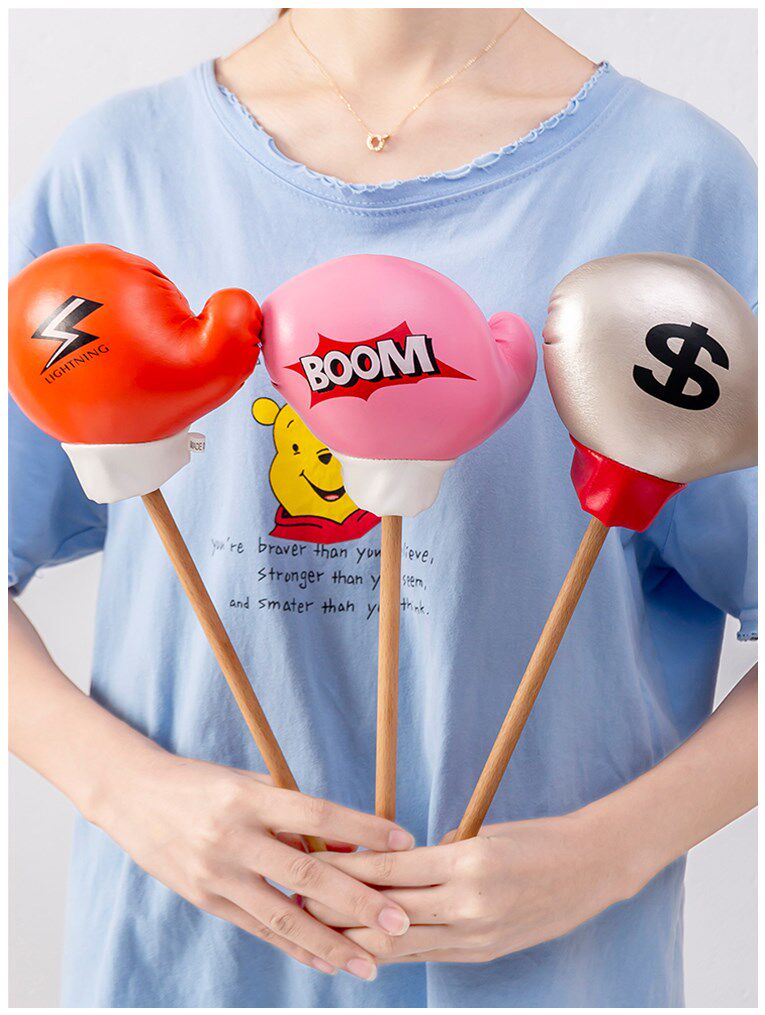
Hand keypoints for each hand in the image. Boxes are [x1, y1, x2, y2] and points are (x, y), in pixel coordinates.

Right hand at [89, 746, 413, 978]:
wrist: (134, 797)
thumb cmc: (205, 785)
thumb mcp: (251, 786)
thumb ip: (295, 816)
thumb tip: (347, 851)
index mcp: (250, 799)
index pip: (317, 814)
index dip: (362, 829)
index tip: (405, 841)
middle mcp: (234, 838)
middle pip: (306, 874)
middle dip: (357, 902)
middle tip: (400, 922)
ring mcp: (217, 874)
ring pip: (283, 916)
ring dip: (330, 944)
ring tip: (369, 963)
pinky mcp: (206, 900)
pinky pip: (259, 928)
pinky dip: (295, 947)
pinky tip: (326, 962)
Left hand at [305, 810, 643, 963]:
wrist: (591, 870)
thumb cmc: (535, 839)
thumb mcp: (484, 832)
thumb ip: (437, 852)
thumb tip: (390, 862)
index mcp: (468, 862)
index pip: (392, 869)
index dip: (347, 870)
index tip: (313, 863)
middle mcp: (470, 904)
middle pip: (386, 913)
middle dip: (338, 909)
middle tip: (300, 899)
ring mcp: (477, 936)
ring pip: (400, 945)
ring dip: (356, 937)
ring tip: (321, 927)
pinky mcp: (483, 954)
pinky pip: (425, 955)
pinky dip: (391, 949)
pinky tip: (364, 944)